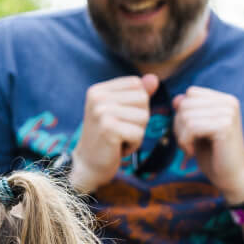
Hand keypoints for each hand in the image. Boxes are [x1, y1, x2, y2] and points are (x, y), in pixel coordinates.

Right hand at [70, 74, 157, 188]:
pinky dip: (134, 145)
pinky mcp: (108, 129)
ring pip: (144, 117)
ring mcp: (101, 112)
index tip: (120, 118)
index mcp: (98, 90)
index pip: (136, 84)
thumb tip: (154, 78)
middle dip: (139, 119)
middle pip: (143, 99)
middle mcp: (97, 98)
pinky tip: (118, 148)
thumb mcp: (120, 111)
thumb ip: (136, 94)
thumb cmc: (106, 137)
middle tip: (120, 130)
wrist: (88, 165)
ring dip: (137, 133)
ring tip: (119, 139)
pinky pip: (139, 133)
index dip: (137, 104)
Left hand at [171, 86, 243, 200]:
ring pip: (186, 115)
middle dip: (178, 125)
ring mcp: (229, 113)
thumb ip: (188, 113)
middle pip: (186, 103)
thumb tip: (176, 99)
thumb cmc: (214, 156)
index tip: (188, 132)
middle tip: (186, 143)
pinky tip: (190, 152)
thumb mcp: (197, 130)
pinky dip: (184, 142)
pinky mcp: (225, 126)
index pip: (190, 93)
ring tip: (189, 148)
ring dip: (180, 136)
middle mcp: (229, 102)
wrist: (232, 178)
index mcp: (225, 100)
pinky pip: (191, 127)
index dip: (182, 113)